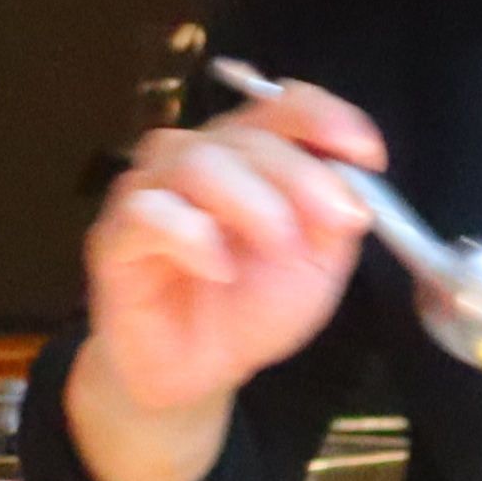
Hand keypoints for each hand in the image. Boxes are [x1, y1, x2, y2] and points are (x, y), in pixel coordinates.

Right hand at [64, 79, 384, 480]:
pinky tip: (219, 269)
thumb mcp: (316, 265)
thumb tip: (353, 182)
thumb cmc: (249, 309)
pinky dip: (191, 235)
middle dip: (300, 174)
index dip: (324, 118)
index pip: (280, 107)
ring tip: (282, 245)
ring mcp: (147, 194)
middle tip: (339, 218)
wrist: (195, 374)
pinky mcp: (115, 239)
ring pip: (193, 161)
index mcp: (246, 156)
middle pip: (242, 136)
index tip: (366, 154)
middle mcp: (192, 158)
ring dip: (251, 199)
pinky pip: (148, 214)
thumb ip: (333, 218)